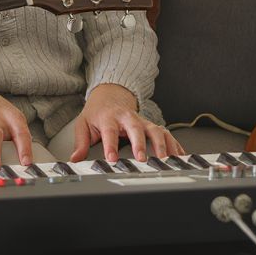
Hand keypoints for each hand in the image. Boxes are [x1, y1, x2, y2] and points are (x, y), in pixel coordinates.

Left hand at [69, 83, 184, 161]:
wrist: (110, 95)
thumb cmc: (97, 113)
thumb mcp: (84, 124)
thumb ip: (81, 143)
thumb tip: (75, 159)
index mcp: (109, 118)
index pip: (109, 132)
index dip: (110, 145)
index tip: (112, 158)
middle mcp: (127, 118)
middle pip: (135, 129)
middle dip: (140, 143)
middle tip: (142, 158)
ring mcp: (142, 121)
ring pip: (155, 130)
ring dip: (162, 145)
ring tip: (166, 160)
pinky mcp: (152, 125)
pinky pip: (166, 134)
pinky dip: (174, 145)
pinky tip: (180, 156)